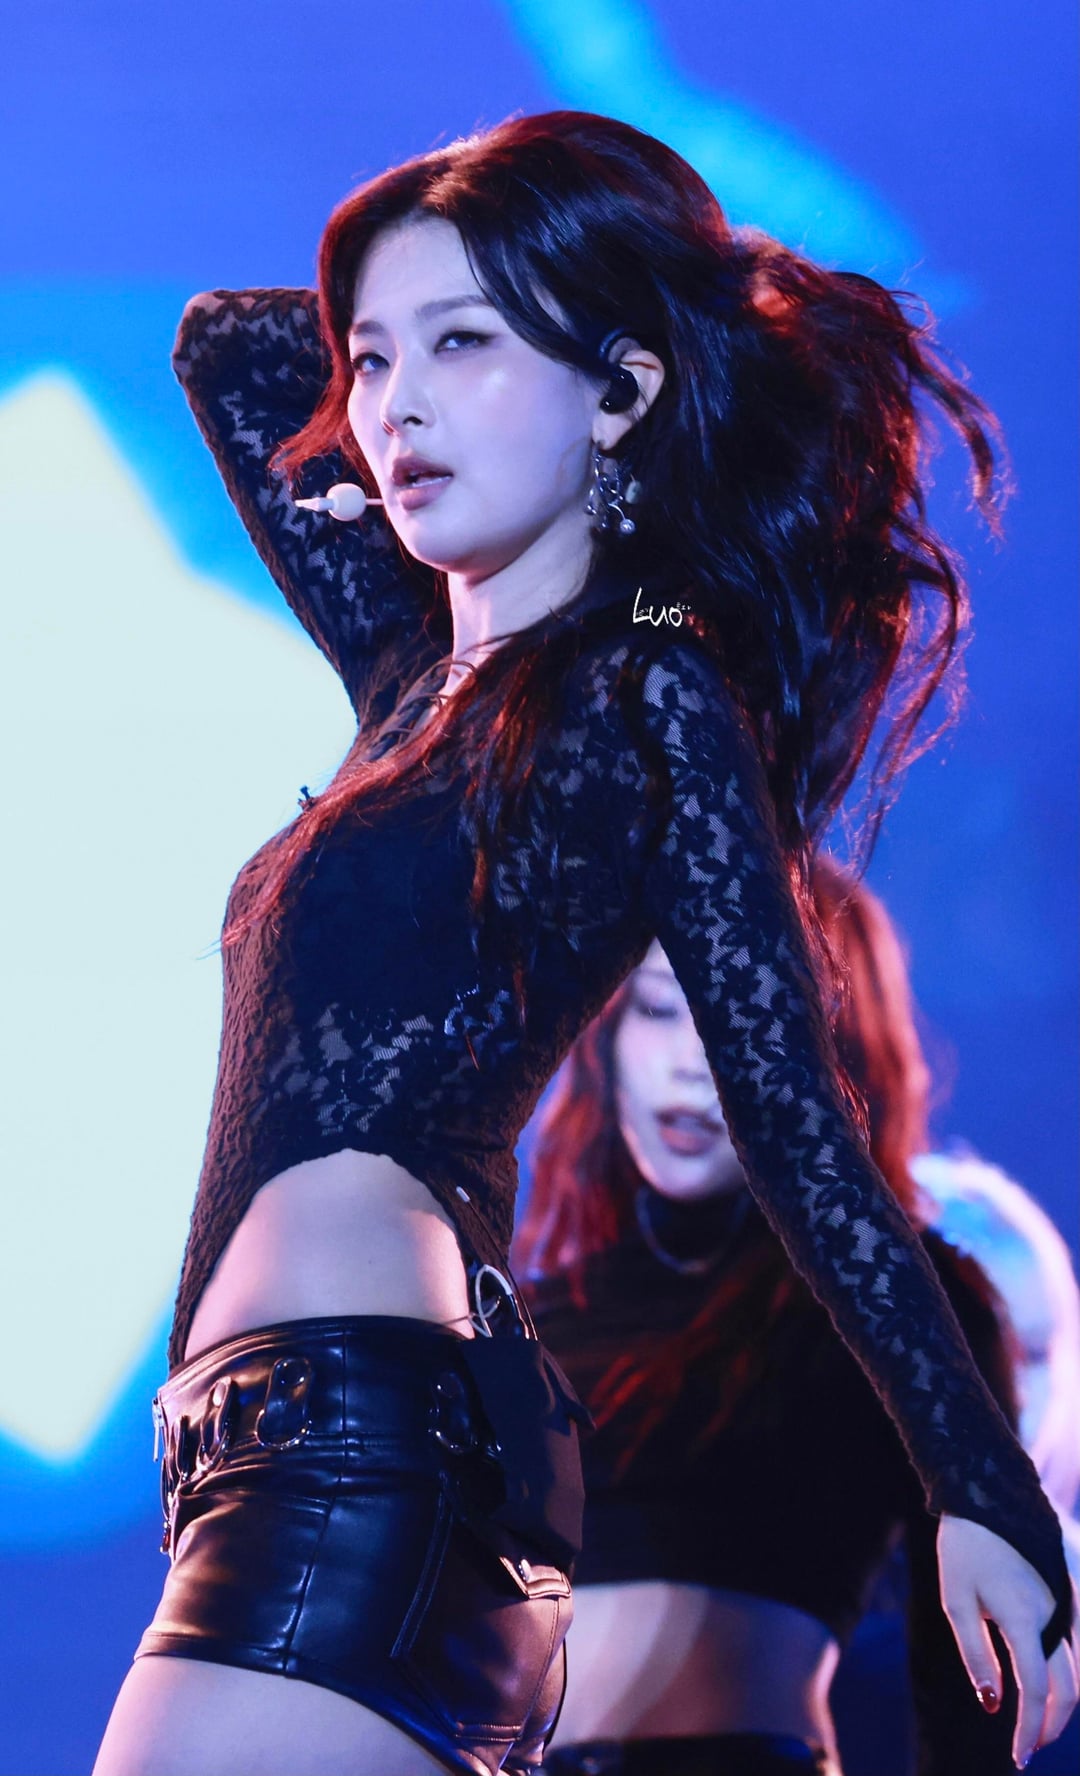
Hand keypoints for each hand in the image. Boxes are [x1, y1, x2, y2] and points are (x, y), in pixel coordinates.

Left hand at [938, 1513, 1079, 1767]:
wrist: (987, 1495)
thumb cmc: (964, 1549)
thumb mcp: (957, 1602)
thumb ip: (976, 1655)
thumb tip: (993, 1705)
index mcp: (1024, 1617)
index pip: (1037, 1691)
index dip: (1030, 1729)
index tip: (1019, 1756)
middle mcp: (1055, 1613)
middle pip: (1068, 1687)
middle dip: (1052, 1724)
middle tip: (1028, 1746)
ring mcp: (1068, 1602)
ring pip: (1078, 1668)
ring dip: (1062, 1700)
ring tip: (1037, 1720)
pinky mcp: (1070, 1592)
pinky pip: (1078, 1643)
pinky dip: (1068, 1672)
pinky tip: (1048, 1682)